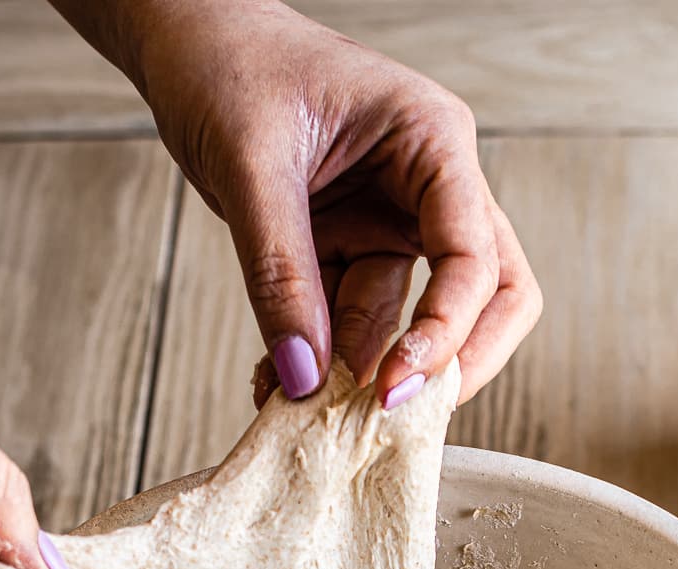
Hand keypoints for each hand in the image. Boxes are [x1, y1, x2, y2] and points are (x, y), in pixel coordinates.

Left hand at [55, 0, 540, 405]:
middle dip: (452, 363)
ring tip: (296, 405)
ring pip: (408, 324)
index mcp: (432, 143)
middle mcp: (429, 190)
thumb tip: (303, 377)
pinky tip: (278, 381)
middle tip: (397, 419)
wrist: (188, 41)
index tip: (395, 388)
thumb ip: (280, 273)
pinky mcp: (352, 251)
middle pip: (490, 297)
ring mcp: (394, 225)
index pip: (477, 258)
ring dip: (361, 375)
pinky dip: (320, 361)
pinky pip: (353, 325)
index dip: (446, 332)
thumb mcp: (250, 165)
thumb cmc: (230, 65)